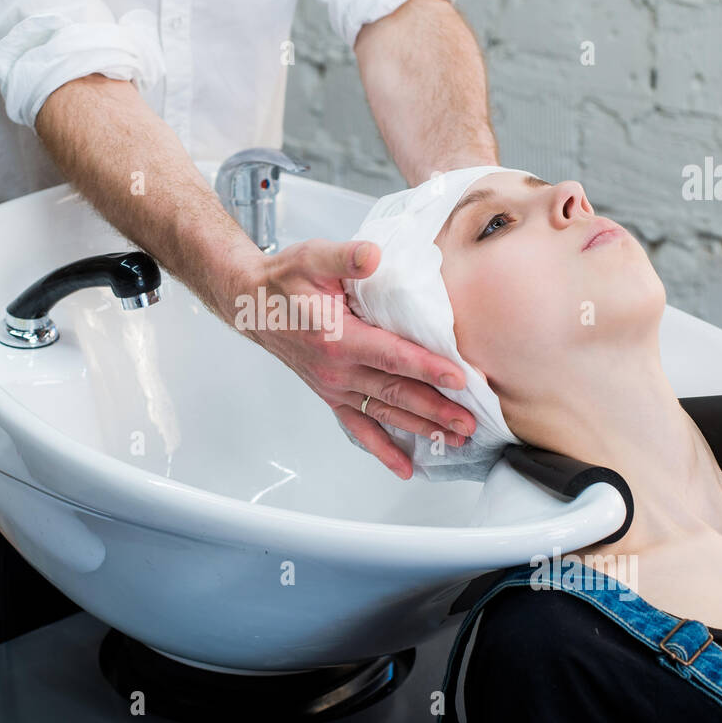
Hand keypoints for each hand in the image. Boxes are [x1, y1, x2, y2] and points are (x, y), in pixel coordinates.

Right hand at [228, 237, 475, 478]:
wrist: (252, 305)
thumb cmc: (285, 281)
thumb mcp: (312, 258)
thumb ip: (345, 258)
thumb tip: (372, 255)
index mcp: (338, 338)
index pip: (391, 356)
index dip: (426, 367)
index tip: (459, 378)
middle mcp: (337, 369)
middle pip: (395, 393)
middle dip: (436, 409)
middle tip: (469, 422)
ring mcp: (335, 386)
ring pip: (385, 413)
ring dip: (422, 428)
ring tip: (456, 440)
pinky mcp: (332, 394)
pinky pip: (359, 428)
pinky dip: (383, 450)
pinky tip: (406, 467)